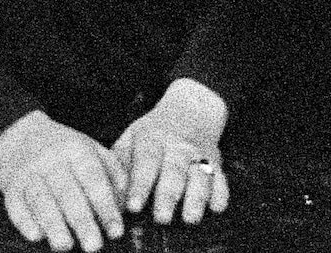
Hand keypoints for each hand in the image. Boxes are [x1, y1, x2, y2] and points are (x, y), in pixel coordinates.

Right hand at [0, 111, 125, 252]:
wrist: (23, 135)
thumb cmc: (66, 151)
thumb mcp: (93, 151)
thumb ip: (114, 174)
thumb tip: (128, 204)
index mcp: (77, 149)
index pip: (94, 179)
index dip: (106, 206)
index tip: (116, 231)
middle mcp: (51, 159)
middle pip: (68, 192)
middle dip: (81, 221)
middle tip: (94, 246)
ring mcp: (28, 172)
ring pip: (41, 199)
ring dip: (53, 224)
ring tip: (65, 246)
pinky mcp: (10, 186)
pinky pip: (15, 204)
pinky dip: (24, 221)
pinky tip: (35, 236)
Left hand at [111, 79, 229, 226]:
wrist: (188, 111)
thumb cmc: (151, 136)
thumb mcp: (130, 140)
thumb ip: (119, 166)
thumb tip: (108, 196)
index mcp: (152, 139)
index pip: (145, 161)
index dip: (140, 185)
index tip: (133, 207)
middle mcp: (177, 147)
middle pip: (174, 171)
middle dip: (168, 196)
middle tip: (162, 219)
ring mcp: (198, 155)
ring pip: (199, 176)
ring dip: (196, 198)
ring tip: (190, 219)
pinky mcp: (216, 163)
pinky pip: (221, 178)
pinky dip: (220, 193)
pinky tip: (217, 207)